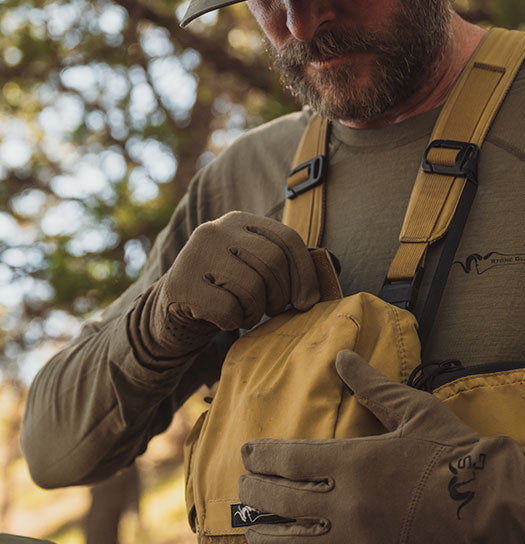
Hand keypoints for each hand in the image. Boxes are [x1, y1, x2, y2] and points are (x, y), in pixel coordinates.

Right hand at [129, 212, 319, 359]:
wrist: (172, 311)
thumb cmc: (227, 291)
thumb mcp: (255, 268)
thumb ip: (288, 264)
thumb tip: (332, 268)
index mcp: (239, 222)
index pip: (287, 239)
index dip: (305, 273)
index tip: (307, 300)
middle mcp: (215, 230)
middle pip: (272, 263)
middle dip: (280, 295)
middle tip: (272, 309)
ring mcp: (194, 255)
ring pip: (251, 287)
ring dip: (255, 311)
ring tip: (245, 312)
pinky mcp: (180, 285)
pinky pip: (228, 309)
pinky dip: (233, 322)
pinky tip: (223, 318)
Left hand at [239, 350, 524, 543]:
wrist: (494, 505)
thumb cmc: (455, 452)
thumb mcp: (415, 409)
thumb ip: (372, 385)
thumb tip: (342, 355)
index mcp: (355, 462)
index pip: (288, 459)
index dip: (261, 455)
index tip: (246, 453)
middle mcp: (347, 505)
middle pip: (281, 501)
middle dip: (254, 493)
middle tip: (241, 488)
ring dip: (266, 536)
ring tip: (252, 530)